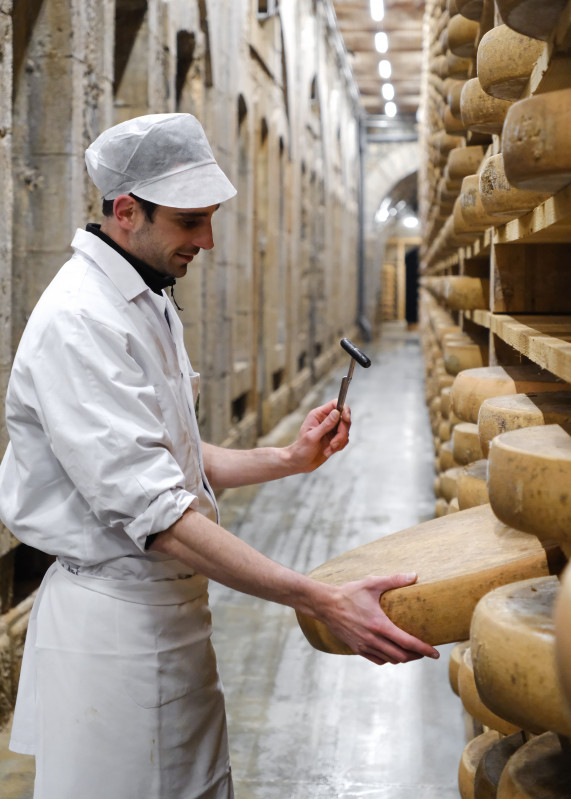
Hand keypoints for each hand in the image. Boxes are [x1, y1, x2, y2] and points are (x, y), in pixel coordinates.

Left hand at [286, 399, 350, 471]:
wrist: (300, 463)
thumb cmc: (301, 449)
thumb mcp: (312, 437)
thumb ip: (326, 425)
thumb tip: (337, 412)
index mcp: (318, 415)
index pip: (336, 404)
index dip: (344, 409)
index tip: (347, 419)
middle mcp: (326, 420)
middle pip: (345, 419)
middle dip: (342, 432)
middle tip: (333, 443)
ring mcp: (331, 430)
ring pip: (346, 430)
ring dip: (339, 442)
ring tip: (328, 449)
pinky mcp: (335, 439)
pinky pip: (345, 440)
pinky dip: (339, 447)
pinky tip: (328, 451)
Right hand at [318, 573, 439, 665]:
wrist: (325, 605)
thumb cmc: (349, 593)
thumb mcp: (371, 583)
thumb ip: (394, 580)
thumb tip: (414, 575)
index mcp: (379, 625)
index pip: (407, 642)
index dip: (423, 649)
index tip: (435, 653)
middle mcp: (373, 639)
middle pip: (401, 656)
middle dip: (416, 655)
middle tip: (425, 651)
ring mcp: (364, 646)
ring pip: (390, 660)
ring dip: (403, 658)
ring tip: (411, 652)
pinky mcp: (356, 648)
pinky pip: (377, 660)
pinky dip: (388, 659)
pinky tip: (391, 653)